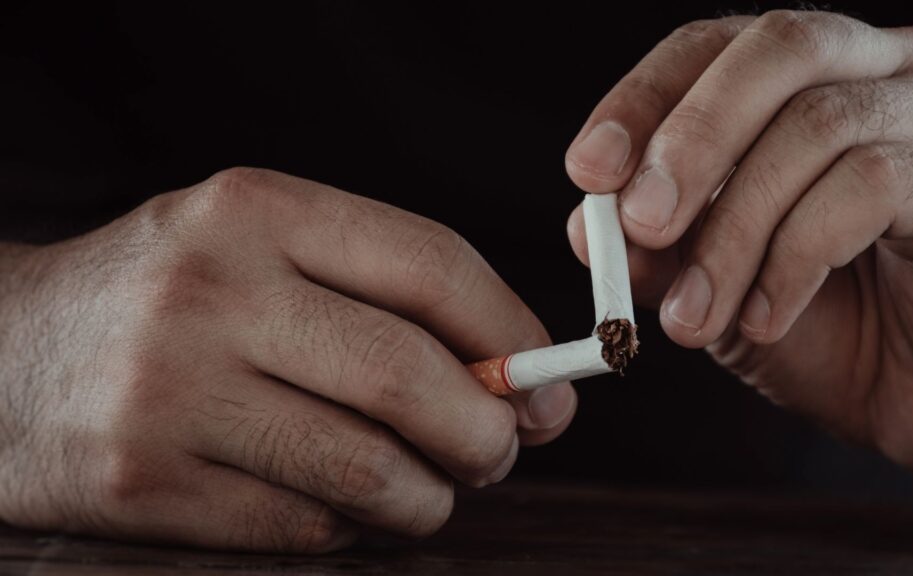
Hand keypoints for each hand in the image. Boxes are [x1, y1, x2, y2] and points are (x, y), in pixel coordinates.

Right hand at [0, 168, 575, 551]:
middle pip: (410, 375)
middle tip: (503, 450)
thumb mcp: (264, 251)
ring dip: (431, 494)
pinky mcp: (143, 486)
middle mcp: (210, 291)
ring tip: (435, 488)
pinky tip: (346, 505)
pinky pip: (306, 527)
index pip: (431, 265)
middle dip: (487, 430)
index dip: (513, 332)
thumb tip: (519, 378)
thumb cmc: (172, 298)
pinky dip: (354, 528)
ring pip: (368, 470)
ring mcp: (169, 392)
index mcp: (255, 209)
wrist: (4, 357)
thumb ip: (383, 296)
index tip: (550, 379)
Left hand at [565, 11, 912, 491]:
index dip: (642, 100)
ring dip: (734, 230)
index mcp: (807, 80)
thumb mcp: (713, 289)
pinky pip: (874, 183)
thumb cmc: (830, 330)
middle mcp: (879, 73)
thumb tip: (590, 223)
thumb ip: (658, 250)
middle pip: (775, 50)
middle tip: (643, 225)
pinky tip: (768, 317)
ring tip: (696, 315)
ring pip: (815, 126)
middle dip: (690, 139)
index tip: (588, 170)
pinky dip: (798, 255)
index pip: (711, 47)